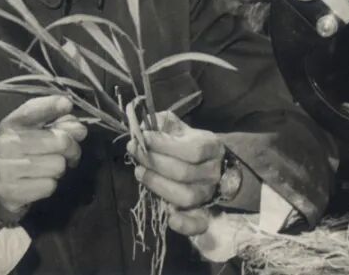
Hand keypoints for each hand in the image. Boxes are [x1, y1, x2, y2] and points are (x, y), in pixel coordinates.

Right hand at [0, 95, 86, 230]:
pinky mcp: (11, 191)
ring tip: (48, 168)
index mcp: (11, 124)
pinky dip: (49, 185)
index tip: (66, 104)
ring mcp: (6, 168)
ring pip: (58, 166)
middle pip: (61, 141)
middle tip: (68, 153)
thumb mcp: (38, 132)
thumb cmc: (24, 153)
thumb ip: (60, 124)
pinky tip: (38, 182)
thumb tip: (79, 129)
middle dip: (71, 148)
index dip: (52, 105)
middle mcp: (6, 143)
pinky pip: (49, 186)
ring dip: (59, 169)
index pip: (32, 110)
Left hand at [128, 111, 222, 236]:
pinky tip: (170, 217)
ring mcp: (208, 194)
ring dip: (158, 185)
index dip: (164, 145)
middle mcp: (213, 172)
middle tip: (135, 153)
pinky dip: (185, 224)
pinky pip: (198, 223)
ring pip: (186, 197)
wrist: (211, 164)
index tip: (142, 138)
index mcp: (211, 147)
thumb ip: (161, 123)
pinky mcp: (203, 213)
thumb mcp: (178, 128)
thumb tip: (141, 127)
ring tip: (140, 172)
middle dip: (154, 163)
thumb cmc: (188, 143)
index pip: (191, 150)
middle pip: (185, 173)